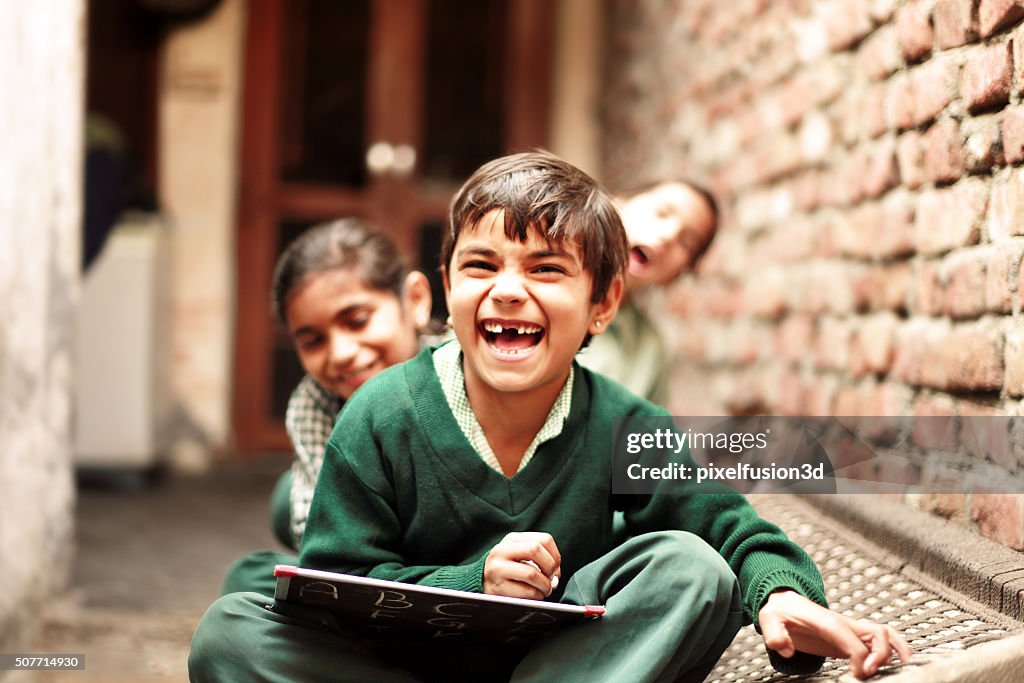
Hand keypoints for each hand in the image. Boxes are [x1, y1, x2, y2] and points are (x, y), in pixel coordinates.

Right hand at [483, 532, 560, 599]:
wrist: (480, 582)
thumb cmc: (507, 570)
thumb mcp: (519, 556)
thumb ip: (540, 559)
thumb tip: (556, 576)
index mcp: (512, 539)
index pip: (544, 539)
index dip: (555, 555)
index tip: (555, 568)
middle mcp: (502, 551)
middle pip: (535, 549)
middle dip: (550, 567)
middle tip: (551, 578)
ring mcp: (497, 569)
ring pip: (531, 573)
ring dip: (545, 585)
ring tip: (544, 590)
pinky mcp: (495, 588)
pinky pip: (525, 592)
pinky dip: (536, 595)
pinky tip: (534, 595)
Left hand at [758, 590, 910, 678]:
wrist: (783, 601)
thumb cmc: (779, 610)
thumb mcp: (768, 619)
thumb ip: (774, 634)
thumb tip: (786, 648)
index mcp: (826, 621)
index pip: (850, 639)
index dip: (859, 657)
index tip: (856, 675)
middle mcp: (843, 624)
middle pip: (876, 633)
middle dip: (880, 655)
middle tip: (868, 674)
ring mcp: (850, 630)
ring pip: (884, 634)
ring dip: (895, 650)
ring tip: (901, 670)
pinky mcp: (852, 637)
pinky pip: (881, 640)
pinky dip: (895, 648)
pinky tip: (901, 662)